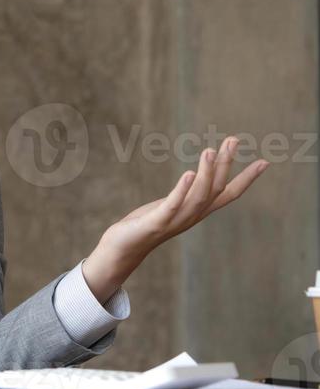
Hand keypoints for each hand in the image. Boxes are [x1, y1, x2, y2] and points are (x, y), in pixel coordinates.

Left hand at [81, 136, 268, 302]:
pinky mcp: (157, 222)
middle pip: (215, 188)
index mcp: (198, 210)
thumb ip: (186, 194)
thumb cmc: (146, 224)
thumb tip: (195, 176)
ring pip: (198, 196)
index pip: (229, 193)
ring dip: (206, 173)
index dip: (247, 179)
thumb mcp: (172, 206)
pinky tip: (188, 173)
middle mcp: (193, 216)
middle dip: (226, 164)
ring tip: (210, 151)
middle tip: (233, 140)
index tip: (265, 162)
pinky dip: (182, 190)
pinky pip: (173, 205)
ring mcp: (176, 220)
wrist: (124, 248)